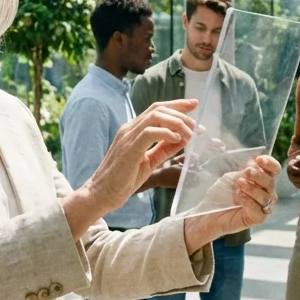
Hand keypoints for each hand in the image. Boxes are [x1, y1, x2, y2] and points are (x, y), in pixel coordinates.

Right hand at [64, 100, 197, 235]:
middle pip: (158, 108)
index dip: (177, 105)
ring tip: (191, 134)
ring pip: (156, 116)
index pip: (156, 109)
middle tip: (198, 125)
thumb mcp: (149, 162)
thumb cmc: (123, 180)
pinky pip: (150, 132)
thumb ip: (164, 149)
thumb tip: (183, 138)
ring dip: (177, 122)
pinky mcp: (129, 148)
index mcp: (133, 130)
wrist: (101, 194)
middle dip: (182, 112)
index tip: (194, 105)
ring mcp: (128, 136)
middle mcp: (129, 128)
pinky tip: (178, 139)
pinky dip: (167, 132)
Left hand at [183, 155, 281, 249]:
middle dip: (259, 175)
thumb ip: (245, 170)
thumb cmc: (222, 193)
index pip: (274, 169)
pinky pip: (260, 211)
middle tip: (246, 172)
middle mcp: (267, 193)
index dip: (270, 163)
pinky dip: (250, 202)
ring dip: (252, 188)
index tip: (259, 159)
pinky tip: (239, 196)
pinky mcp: (258, 219)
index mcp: (263, 179)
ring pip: (266, 196)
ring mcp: (264, 207)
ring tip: (239, 184)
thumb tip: (255, 162)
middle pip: (271, 182)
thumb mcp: (232, 177)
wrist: (210, 211)